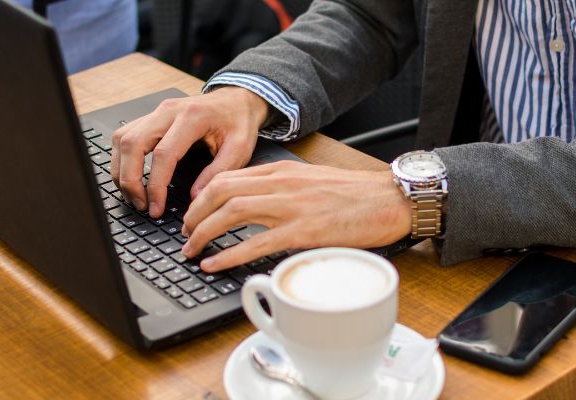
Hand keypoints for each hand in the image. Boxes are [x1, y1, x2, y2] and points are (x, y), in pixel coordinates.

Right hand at [110, 87, 268, 217]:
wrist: (236, 100)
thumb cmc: (238, 123)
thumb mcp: (240, 149)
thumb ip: (218, 173)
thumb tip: (194, 198)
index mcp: (192, 117)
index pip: (163, 153)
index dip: (156, 185)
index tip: (156, 207)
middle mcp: (168, 111)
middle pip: (133, 143)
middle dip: (130, 179)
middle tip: (141, 205)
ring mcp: (156, 112)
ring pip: (123, 139)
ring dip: (122, 171)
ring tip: (134, 196)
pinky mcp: (150, 117)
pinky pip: (125, 137)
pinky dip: (122, 160)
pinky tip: (131, 177)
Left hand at [180, 160, 411, 271]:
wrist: (391, 199)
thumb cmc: (357, 196)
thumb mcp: (313, 182)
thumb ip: (285, 189)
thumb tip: (259, 206)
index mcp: (282, 171)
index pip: (229, 176)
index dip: (202, 196)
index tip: (192, 214)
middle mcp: (282, 183)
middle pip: (220, 191)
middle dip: (194, 213)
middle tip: (184, 234)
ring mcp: (292, 206)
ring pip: (231, 212)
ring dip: (203, 233)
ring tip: (191, 250)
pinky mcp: (304, 230)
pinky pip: (256, 242)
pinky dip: (229, 255)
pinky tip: (215, 265)